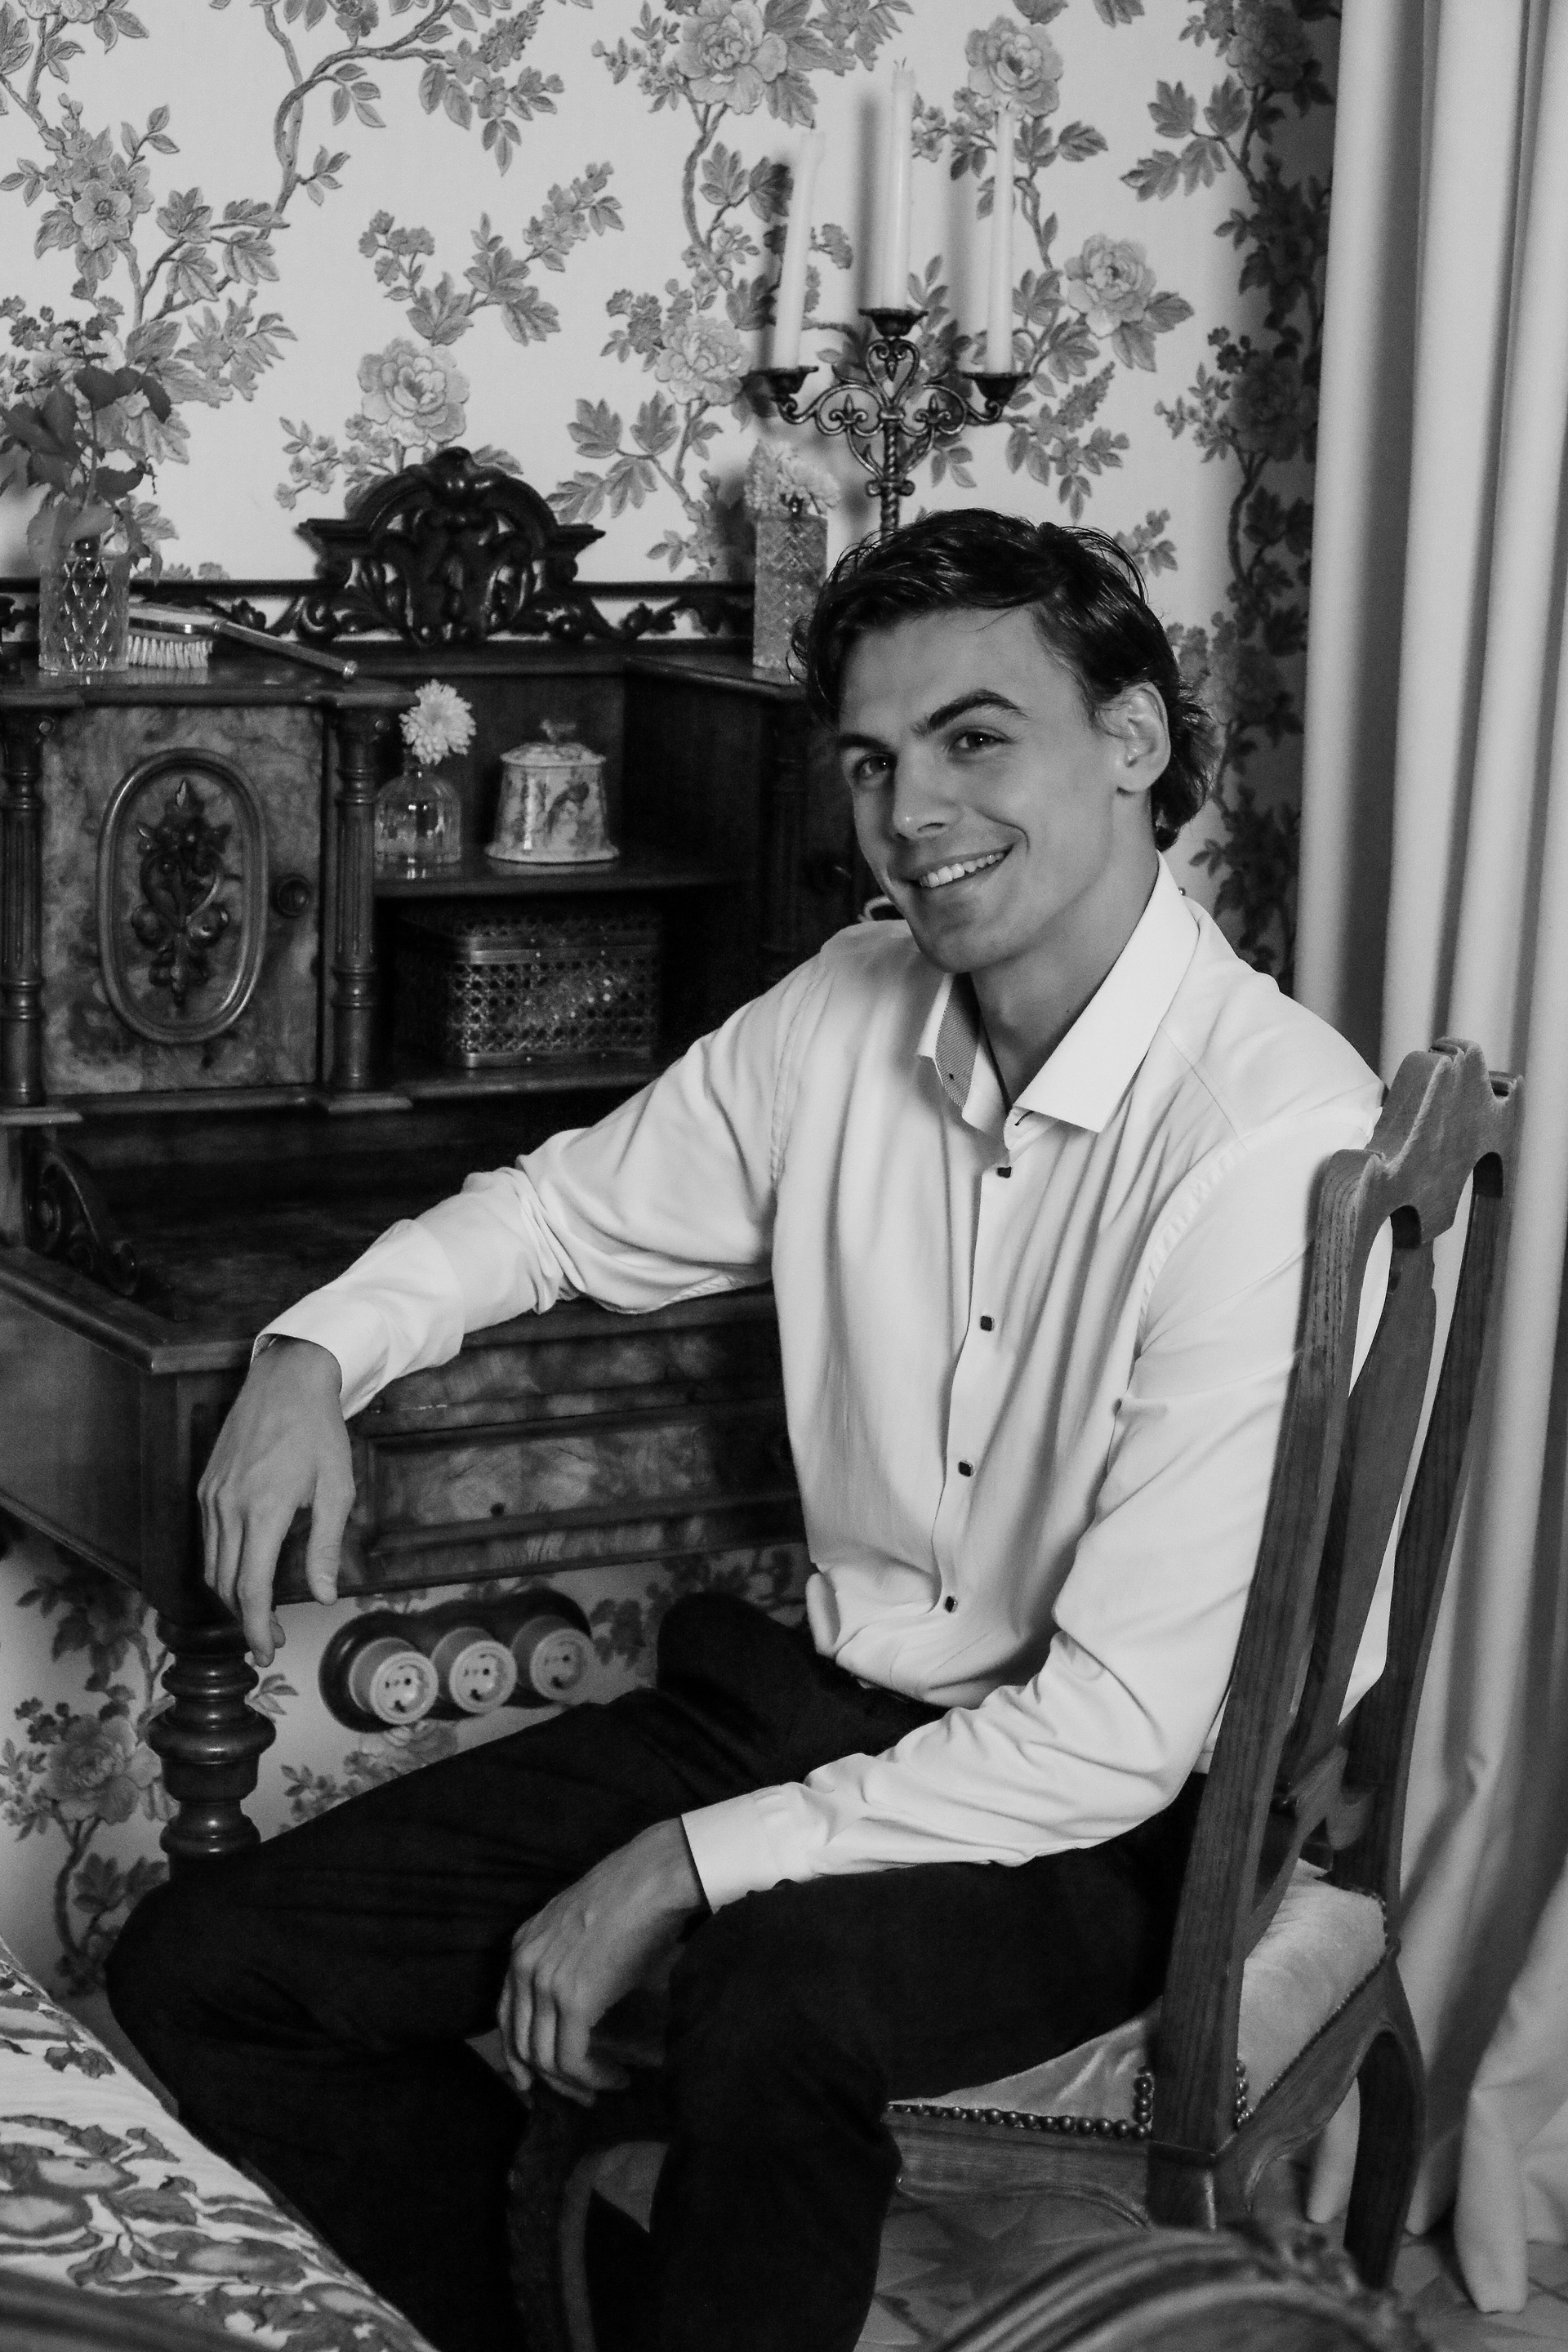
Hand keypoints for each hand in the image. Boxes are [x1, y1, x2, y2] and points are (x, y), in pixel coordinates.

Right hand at [198, 1337, 354, 1666]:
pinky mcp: (205, 1487)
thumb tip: (324, 1596)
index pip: (250, 1588)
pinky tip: (245, 1573)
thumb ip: (325, 1547)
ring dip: (231, 1597)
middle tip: (269, 1640)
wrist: (286, 1381)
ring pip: (211, 1566)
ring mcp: (211, 1496)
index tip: (266, 1653)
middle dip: (245, 1620)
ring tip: (259, 1613)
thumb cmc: (319, 1434)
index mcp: (264, 1510)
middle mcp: (228, 1507)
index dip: (255, 1628)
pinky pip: (207, 1541)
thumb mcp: (337, 1490)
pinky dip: (222, 1567)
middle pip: (225, 1585)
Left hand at [498, 1820, 704, 2105]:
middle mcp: (524, 1965)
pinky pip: (571, 2059)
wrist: (653, 1879)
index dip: (519, 2053)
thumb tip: (583, 1996)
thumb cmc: (631, 1895)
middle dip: (549, 2077)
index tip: (537, 2077)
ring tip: (606, 2086)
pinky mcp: (574, 2002)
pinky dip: (592, 2078)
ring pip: (545, 2057)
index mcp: (522, 1944)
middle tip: (580, 2094)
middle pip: (522, 2042)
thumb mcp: (580, 1922)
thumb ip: (566, 1955)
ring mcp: (545, 1984)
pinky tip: (616, 2078)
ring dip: (576, 2083)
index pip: (506, 2014)